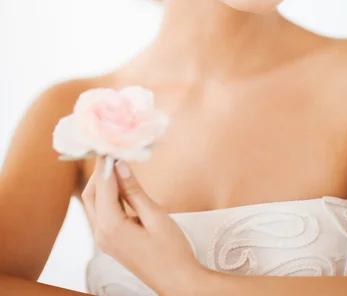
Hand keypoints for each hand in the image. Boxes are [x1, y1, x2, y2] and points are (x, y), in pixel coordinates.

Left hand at [82, 155, 204, 295]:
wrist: (178, 282)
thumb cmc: (172, 250)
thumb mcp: (155, 216)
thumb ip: (134, 190)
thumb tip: (121, 165)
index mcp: (111, 226)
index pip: (103, 185)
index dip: (106, 161)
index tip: (110, 142)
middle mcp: (101, 233)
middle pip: (91, 192)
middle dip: (100, 170)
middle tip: (114, 150)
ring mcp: (103, 239)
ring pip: (93, 202)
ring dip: (102, 182)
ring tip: (117, 162)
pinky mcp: (110, 241)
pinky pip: (100, 212)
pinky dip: (106, 195)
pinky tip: (120, 184)